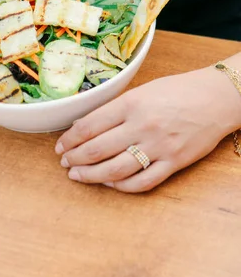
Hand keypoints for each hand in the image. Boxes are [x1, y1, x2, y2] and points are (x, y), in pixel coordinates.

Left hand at [55, 66, 240, 192]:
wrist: (216, 98)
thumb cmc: (178, 90)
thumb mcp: (143, 90)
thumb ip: (117, 108)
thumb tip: (87, 126)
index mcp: (132, 104)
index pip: (90, 125)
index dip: (70, 139)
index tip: (61, 145)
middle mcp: (142, 126)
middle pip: (97, 149)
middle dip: (75, 158)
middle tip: (64, 162)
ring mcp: (158, 147)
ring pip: (116, 169)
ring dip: (91, 175)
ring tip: (77, 175)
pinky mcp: (174, 163)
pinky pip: (143, 182)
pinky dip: (122, 186)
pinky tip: (109, 183)